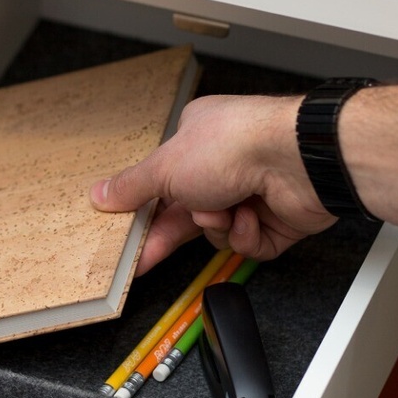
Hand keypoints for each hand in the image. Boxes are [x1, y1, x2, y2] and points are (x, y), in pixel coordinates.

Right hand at [90, 94, 335, 273]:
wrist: (296, 160)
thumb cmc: (235, 146)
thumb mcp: (165, 167)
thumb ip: (132, 187)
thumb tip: (100, 194)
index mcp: (197, 139)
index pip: (162, 183)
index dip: (144, 211)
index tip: (128, 235)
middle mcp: (226, 163)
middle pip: (187, 213)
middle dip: (172, 233)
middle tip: (146, 258)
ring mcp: (254, 191)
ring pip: (218, 232)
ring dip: (217, 227)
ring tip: (224, 210)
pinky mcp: (278, 219)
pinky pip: (248, 244)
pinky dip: (246, 235)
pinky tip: (251, 215)